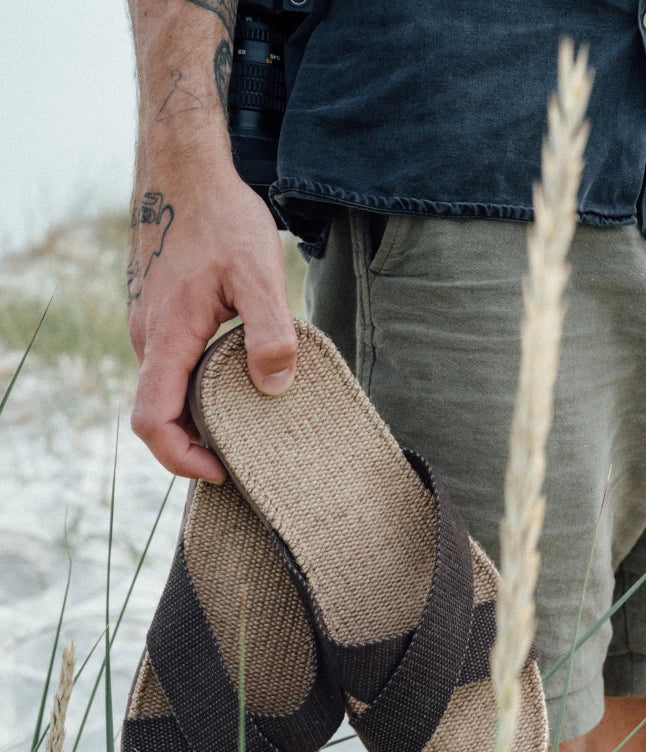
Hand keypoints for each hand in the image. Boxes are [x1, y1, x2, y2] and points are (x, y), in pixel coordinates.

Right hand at [126, 165, 297, 480]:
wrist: (184, 164)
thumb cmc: (221, 215)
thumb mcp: (259, 273)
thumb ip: (269, 333)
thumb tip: (274, 386)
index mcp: (168, 339)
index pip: (152, 422)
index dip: (182, 459)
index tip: (221, 470)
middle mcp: (148, 338)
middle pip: (161, 413)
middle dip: (199, 442)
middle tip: (249, 450)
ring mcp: (149, 324)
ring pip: (169, 388)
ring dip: (203, 409)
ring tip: (251, 411)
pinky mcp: (158, 312)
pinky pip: (173, 364)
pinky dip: (200, 382)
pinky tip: (238, 371)